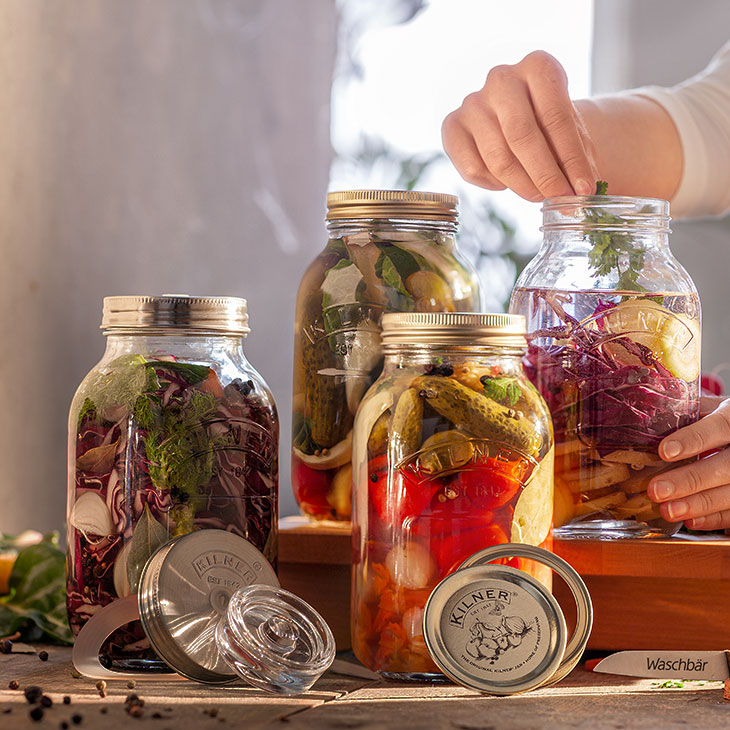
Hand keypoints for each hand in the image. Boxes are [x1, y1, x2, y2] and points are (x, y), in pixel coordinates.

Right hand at [441, 50, 598, 201]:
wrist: (520, 114)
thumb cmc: (550, 124)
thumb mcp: (573, 131)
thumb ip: (578, 157)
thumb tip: (581, 191)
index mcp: (538, 66)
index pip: (556, 117)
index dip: (572, 159)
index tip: (583, 189)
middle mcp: (502, 78)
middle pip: (522, 136)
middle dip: (545, 175)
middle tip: (560, 199)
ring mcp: (473, 102)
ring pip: (498, 158)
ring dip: (523, 185)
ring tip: (539, 195)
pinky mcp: (452, 126)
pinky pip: (473, 169)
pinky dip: (494, 184)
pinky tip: (507, 182)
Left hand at [648, 396, 729, 529]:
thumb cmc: (723, 421)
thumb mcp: (709, 409)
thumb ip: (685, 414)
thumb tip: (641, 419)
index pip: (718, 428)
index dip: (692, 440)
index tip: (664, 452)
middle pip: (724, 466)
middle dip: (689, 481)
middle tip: (657, 490)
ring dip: (698, 505)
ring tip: (668, 510)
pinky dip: (713, 519)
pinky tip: (690, 520)